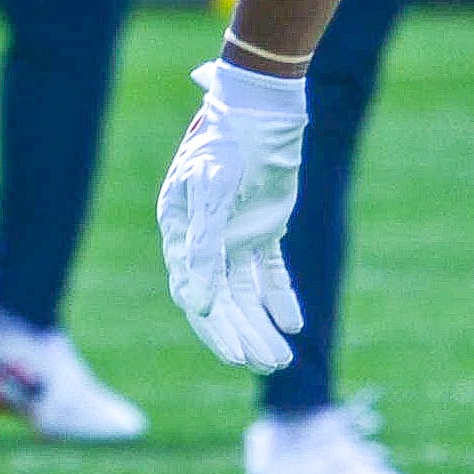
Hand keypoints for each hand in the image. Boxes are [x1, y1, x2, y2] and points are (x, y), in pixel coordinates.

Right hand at [159, 57, 310, 369]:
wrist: (261, 110)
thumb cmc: (227, 144)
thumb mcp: (214, 194)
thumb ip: (204, 248)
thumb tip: (197, 305)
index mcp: (180, 233)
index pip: (195, 293)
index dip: (216, 328)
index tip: (238, 356)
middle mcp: (203, 240)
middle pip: (222, 300)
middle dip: (243, 334)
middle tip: (268, 363)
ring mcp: (234, 235)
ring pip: (246, 292)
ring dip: (262, 324)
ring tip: (283, 359)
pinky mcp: (263, 228)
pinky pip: (270, 272)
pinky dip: (281, 297)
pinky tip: (294, 324)